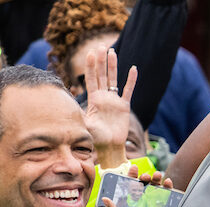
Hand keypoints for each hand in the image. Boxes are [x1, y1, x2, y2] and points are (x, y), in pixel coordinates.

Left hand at [82, 48, 136, 168]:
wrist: (109, 147)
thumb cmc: (95, 138)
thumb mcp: (84, 125)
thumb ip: (78, 116)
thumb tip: (67, 110)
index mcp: (94, 100)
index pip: (91, 79)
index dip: (91, 66)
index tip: (90, 53)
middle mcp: (104, 98)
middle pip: (102, 75)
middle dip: (101, 61)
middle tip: (101, 46)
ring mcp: (114, 101)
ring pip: (114, 79)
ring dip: (113, 66)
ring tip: (112, 51)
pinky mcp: (125, 107)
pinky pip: (128, 91)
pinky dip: (131, 80)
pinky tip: (133, 69)